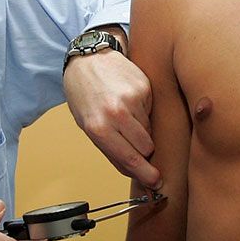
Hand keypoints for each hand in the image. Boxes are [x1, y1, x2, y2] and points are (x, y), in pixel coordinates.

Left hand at [64, 48, 160, 188]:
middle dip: (142, 150)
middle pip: (145, 148)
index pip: (129, 159)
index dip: (144, 174)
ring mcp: (132, 100)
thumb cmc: (84, 93)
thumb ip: (111, 149)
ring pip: (149, 130)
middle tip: (133, 142)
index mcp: (98, 128)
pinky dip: (143, 111)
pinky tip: (129, 101)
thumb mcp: (87, 125)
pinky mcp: (144, 88)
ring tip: (125, 115)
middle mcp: (116, 114)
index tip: (155, 182)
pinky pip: (151, 111)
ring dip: (141, 129)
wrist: (89, 58)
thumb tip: (135, 170)